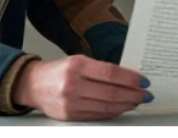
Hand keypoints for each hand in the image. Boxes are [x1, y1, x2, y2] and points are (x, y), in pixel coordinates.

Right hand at [11, 55, 150, 120]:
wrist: (32, 85)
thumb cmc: (57, 71)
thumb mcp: (77, 61)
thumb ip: (100, 69)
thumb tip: (128, 79)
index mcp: (76, 65)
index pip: (111, 73)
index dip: (131, 78)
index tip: (143, 81)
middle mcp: (72, 84)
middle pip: (111, 92)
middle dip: (133, 94)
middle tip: (145, 94)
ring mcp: (70, 102)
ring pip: (106, 107)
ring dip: (125, 105)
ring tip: (136, 101)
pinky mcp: (70, 116)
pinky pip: (97, 116)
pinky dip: (112, 113)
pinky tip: (121, 108)